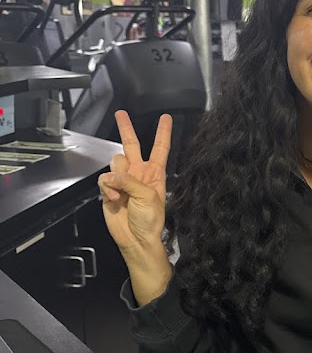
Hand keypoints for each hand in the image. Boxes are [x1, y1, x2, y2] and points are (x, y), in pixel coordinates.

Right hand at [98, 111, 172, 255]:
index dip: (163, 132)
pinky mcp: (109, 189)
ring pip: (114, 162)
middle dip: (125, 128)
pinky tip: (115, 199)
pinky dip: (107, 189)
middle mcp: (139, 173)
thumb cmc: (150, 220)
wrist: (136, 239)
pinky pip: (104, 179)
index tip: (166, 118)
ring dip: (116, 176)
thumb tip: (112, 175)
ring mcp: (123, 180)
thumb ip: (130, 180)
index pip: (160, 147)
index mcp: (155, 173)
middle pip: (131, 145)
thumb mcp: (148, 196)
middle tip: (120, 114)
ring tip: (122, 194)